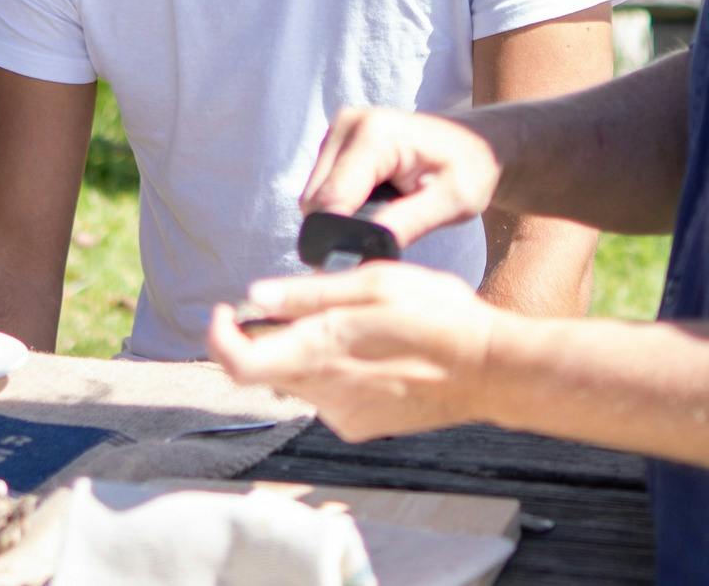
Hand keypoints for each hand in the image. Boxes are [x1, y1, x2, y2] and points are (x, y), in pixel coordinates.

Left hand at [207, 263, 499, 441]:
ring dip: (307, 352)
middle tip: (303, 303)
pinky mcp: (360, 427)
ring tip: (357, 323)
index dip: (219, 338)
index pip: (239, 363)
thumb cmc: (439, 316)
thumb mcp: (375, 282)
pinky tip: (374, 352)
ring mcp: (342, 415)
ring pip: (298, 379)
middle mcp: (323, 391)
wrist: (489, 371)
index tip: (226, 312)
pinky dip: (333, 371)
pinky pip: (327, 396)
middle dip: (271, 336)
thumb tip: (257, 295)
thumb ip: (310, 293)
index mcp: (321, 350)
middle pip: (266, 368)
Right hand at [302, 107, 500, 251]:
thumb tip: (356, 248)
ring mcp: (337, 130)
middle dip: (341, 228)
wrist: (478, 142)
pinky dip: (341, 206)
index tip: (365, 259)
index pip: (331, 200)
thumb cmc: (471, 169)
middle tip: (386, 237)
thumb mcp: (452, 202)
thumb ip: (406, 222)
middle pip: (316, 201)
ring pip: (314, 197)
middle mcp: (347, 124)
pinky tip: (375, 207)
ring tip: (385, 219)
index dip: (340, 238)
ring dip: (340, 218)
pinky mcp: (335, 142)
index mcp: (373, 134)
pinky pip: (322, 189)